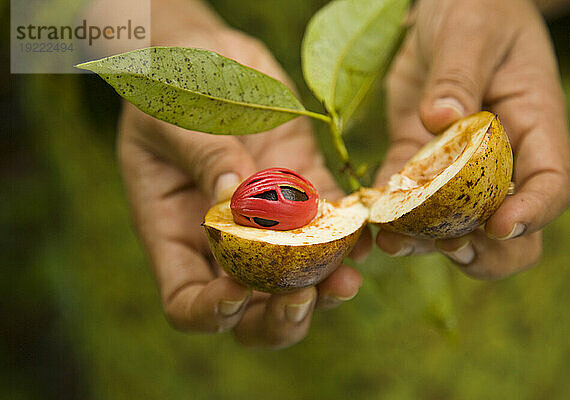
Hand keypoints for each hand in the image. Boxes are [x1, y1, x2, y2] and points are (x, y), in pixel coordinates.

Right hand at [118, 28, 369, 347]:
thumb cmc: (170, 82)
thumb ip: (205, 159)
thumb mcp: (172, 118)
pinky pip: (329, 226)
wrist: (207, 55)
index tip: (237, 290)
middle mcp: (222, 238)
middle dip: (277, 318)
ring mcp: (267, 220)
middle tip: (303, 299)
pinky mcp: (303, 189)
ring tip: (348, 280)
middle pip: (248, 310)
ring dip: (323, 288)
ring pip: (296, 279)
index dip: (210, 312)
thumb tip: (237, 202)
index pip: (185, 301)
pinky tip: (365, 233)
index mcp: (174, 231)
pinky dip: (349, 237)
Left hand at [376, 0, 569, 278]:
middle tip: (446, 248)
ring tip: (393, 244)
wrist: (444, 10)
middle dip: (482, 250)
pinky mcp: (418, 161)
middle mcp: (501, 159)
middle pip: (510, 230)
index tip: (498, 224)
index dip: (532, 212)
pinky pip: (407, 200)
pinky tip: (371, 220)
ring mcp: (457, 167)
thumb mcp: (470, 32)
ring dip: (427, 243)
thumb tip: (442, 120)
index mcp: (534, 126)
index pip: (550, 184)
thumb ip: (459, 75)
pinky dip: (392, 216)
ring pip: (455, 226)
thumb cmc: (474, 10)